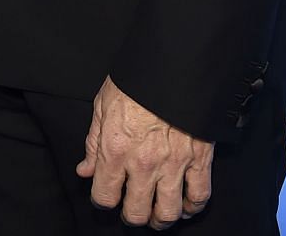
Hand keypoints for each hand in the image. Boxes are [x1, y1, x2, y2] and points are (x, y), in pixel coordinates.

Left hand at [77, 77, 214, 228]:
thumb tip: (85, 169)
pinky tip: (184, 205)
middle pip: (136, 212)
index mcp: (115, 150)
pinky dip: (192, 207)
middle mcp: (143, 163)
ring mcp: (174, 165)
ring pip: (168, 212)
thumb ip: (93, 143)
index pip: (104, 197)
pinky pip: (199, 196)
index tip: (105, 196)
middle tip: (131, 210)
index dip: (102, 201)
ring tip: (156, 214)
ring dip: (160, 219)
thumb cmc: (135, 82)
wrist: (172, 66)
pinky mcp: (199, 160)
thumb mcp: (102, 106)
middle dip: (131, 216)